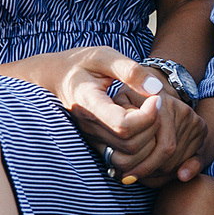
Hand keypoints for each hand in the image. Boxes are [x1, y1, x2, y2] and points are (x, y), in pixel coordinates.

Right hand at [55, 48, 202, 185]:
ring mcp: (91, 139)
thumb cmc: (82, 64)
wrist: (56, 79)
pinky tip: (144, 126)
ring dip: (149, 140)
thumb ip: (130, 70)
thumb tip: (156, 89)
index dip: (147, 115)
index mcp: (89, 104)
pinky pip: (122, 159)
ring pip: (128, 158)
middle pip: (129, 145)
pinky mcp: (96, 145)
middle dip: (152, 127)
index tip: (156, 97)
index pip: (123, 126)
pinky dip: (141, 148)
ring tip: (152, 115)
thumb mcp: (104, 56)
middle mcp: (88, 128)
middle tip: (157, 104)